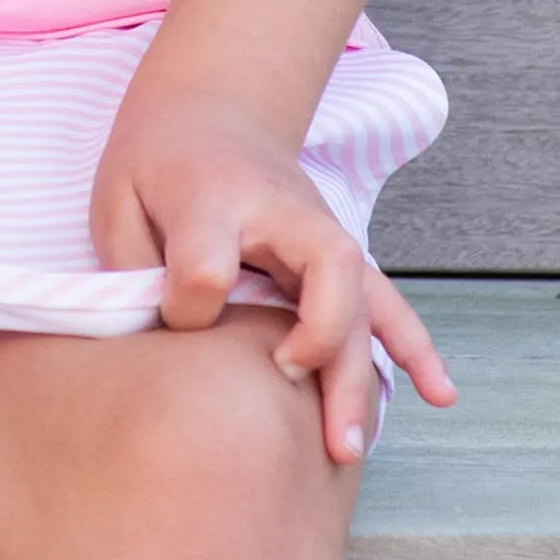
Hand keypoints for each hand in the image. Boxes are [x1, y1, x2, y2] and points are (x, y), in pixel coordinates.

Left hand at [89, 77, 453, 460]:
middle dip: (316, 342)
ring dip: (358, 373)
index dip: (186, 302)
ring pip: (360, 301)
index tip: (168, 319)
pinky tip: (438, 392)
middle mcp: (282, 215)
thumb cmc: (157, 164)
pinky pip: (384, 303)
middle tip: (291, 398)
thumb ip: (134, 268)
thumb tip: (166, 339)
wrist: (210, 112)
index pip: (209, 261)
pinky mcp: (338, 255)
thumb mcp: (120, 199)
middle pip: (322, 274)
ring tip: (348, 447)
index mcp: (213, 198)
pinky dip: (411, 347)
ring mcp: (319, 234)